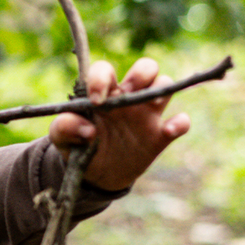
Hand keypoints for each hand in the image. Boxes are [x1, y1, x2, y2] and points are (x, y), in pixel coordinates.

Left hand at [48, 56, 190, 191]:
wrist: (97, 176)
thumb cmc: (79, 148)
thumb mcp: (62, 139)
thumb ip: (64, 128)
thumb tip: (87, 129)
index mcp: (103, 94)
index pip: (105, 70)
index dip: (101, 78)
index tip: (96, 100)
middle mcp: (128, 98)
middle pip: (146, 67)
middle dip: (141, 73)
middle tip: (128, 92)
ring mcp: (147, 115)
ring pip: (165, 84)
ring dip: (161, 88)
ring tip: (151, 104)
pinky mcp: (160, 135)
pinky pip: (181, 122)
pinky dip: (180, 122)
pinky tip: (168, 130)